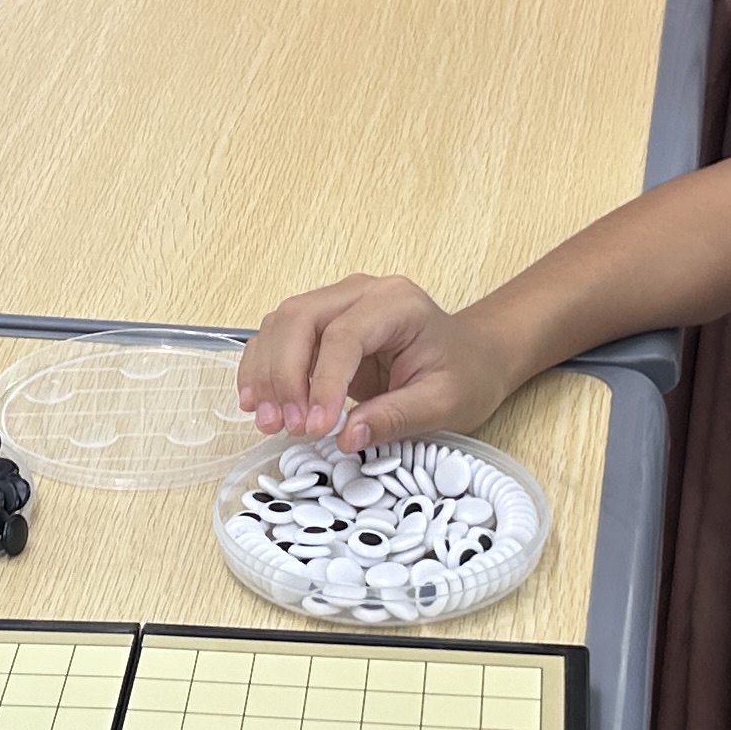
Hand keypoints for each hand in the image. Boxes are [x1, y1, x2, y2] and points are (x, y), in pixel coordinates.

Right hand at [239, 275, 516, 450]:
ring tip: (267, 422)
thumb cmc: (464, 374)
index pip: (344, 335)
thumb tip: (347, 437)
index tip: (316, 426)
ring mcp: (337, 302)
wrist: (472, 357)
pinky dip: (262, 369)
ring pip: (280, 325)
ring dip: (267, 374)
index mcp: (397, 303)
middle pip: (300, 319)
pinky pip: (278, 337)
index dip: (323, 382)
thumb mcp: (442, 404)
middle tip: (283, 425)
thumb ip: (395, 418)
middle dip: (284, 375)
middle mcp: (361, 292)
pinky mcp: (321, 323)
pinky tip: (258, 402)